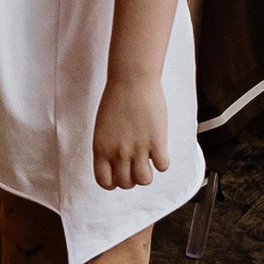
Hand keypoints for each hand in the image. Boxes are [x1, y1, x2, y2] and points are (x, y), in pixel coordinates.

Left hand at [92, 75, 169, 189]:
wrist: (131, 80)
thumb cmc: (116, 98)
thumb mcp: (103, 127)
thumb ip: (108, 146)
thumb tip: (116, 161)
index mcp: (101, 148)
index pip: (104, 181)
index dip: (113, 182)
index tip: (119, 175)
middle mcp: (118, 152)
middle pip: (126, 184)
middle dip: (132, 178)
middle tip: (135, 165)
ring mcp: (138, 148)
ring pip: (144, 180)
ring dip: (147, 173)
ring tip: (147, 160)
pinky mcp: (156, 141)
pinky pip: (162, 166)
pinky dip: (162, 162)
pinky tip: (159, 150)